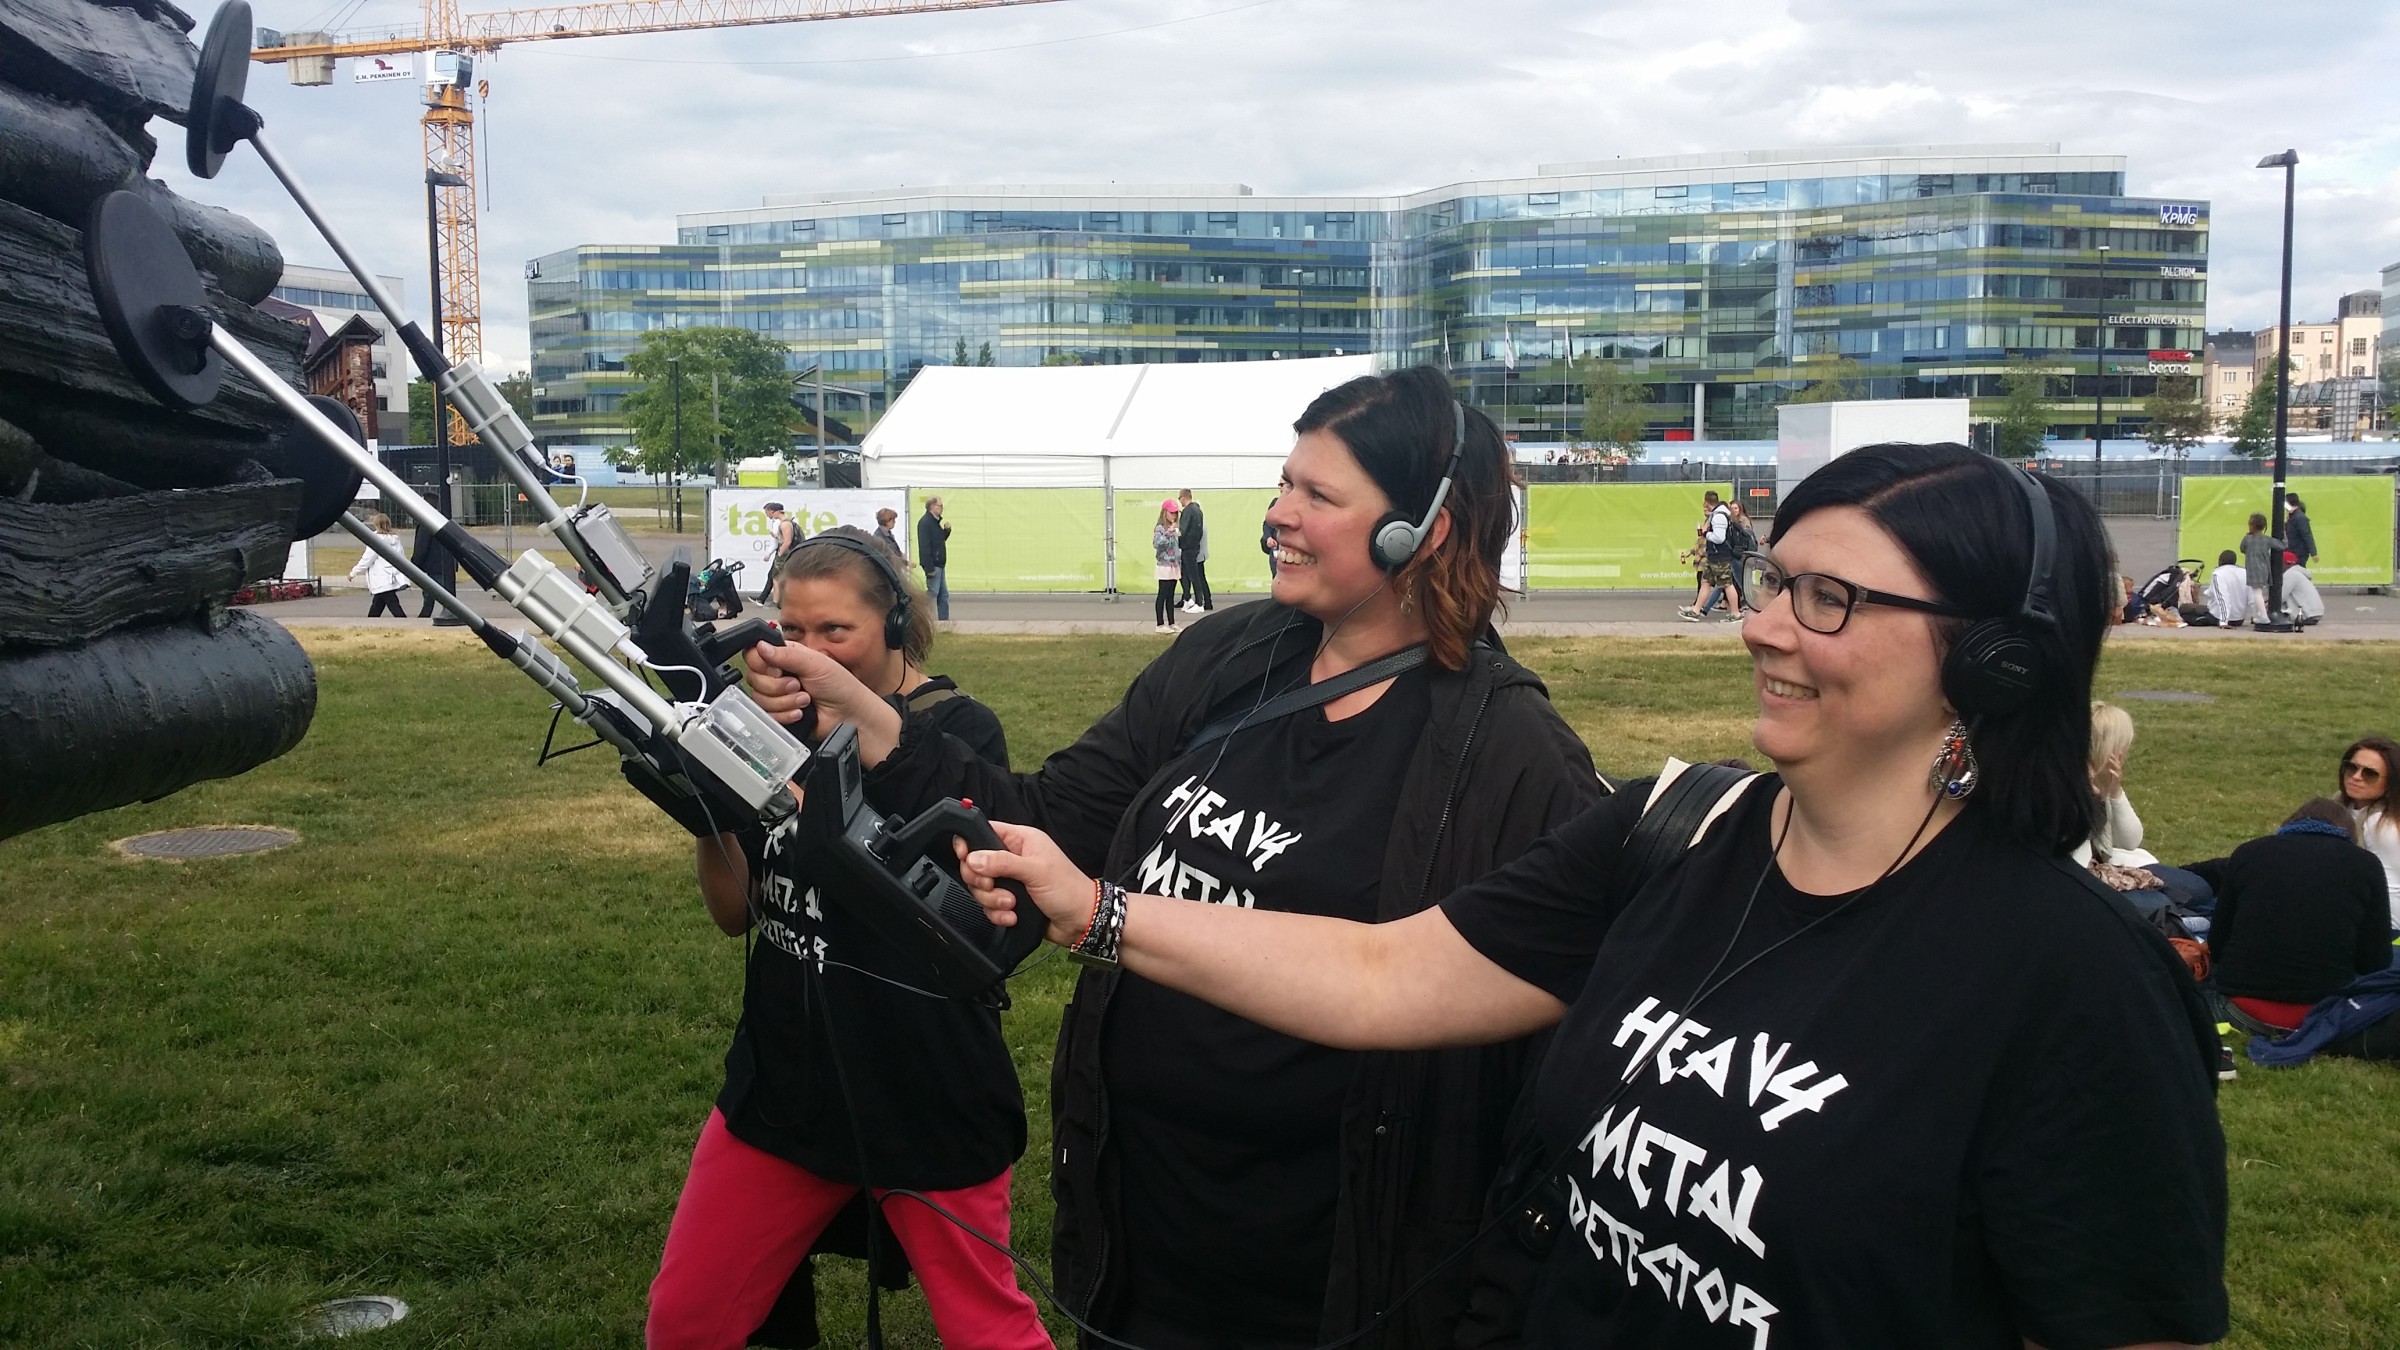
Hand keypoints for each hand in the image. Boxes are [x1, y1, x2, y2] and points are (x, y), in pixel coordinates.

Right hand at [742, 640, 903, 763]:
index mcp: (785, 656)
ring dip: (786, 701)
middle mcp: (779, 675)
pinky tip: (801, 712)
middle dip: (778, 686)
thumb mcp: (815, 663)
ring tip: (806, 699)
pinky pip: (767, 716)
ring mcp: (778, 696)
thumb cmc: (840, 686)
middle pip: (754, 679)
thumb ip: (786, 654)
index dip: (762, 664)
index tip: (779, 670)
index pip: (755, 655)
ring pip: (760, 699)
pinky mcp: (779, 715)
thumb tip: (761, 646)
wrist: (850, 715)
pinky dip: (786, 715)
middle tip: (798, 685)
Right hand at [958, 820, 1099, 947]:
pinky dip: (998, 914)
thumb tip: (973, 858)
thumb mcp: (1036, 870)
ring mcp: (1010, 880)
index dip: (970, 844)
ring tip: (1011, 904)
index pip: (984, 832)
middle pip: (975, 863)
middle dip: (981, 880)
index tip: (967, 857)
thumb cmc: (1068, 889)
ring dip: (992, 900)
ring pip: (981, 888)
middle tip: (993, 886)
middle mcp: (1012, 857)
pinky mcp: (1009, 901)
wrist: (1080, 921)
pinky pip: (989, 907)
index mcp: (1021, 840)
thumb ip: (1002, 862)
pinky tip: (1013, 916)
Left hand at [2090, 752, 2123, 796]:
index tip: (2119, 751)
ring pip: (2118, 768)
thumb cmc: (2112, 781)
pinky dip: (2113, 772)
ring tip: (2110, 759)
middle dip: (2115, 758)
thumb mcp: (2111, 774)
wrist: (2114, 791)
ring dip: (2114, 763)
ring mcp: (2118, 775)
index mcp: (2117, 770)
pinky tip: (2110, 770)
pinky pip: (2116, 776)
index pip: (2119, 762)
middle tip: (2111, 754)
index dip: (2119, 757)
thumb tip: (2105, 763)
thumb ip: (2109, 769)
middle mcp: (2119, 772)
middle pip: (2118, 763)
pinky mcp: (2117, 780)